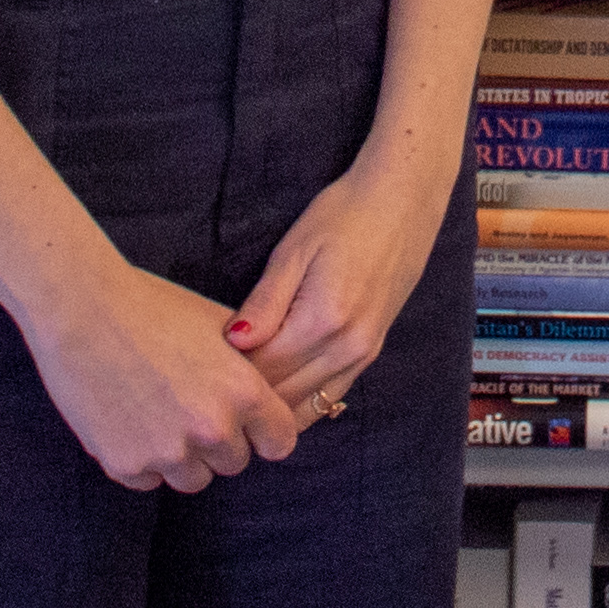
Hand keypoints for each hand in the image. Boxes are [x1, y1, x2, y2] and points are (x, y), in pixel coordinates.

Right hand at [16, 247, 304, 493]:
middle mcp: (212, 429)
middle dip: (219, 442)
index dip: (265, 431)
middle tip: (191, 407)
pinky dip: (143, 460)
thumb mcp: (218, 325)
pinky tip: (129, 420)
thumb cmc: (152, 307)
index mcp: (243, 392)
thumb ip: (247, 367)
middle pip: (234, 463)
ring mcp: (168, 452)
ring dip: (183, 457)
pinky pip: (149, 481)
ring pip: (193, 478)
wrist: (82, 309)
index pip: (280, 443)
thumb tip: (266, 391)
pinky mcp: (126, 465)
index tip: (250, 424)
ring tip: (159, 413)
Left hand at [226, 159, 452, 422]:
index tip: (205, 364)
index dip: (228, 374)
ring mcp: (363, 356)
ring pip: (307, 406)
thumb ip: (265, 302)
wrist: (403, 202)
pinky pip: (330, 397)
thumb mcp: (294, 249)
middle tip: (216, 384)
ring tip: (241, 393)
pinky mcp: (372, 353)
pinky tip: (277, 395)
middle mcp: (346, 349)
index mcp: (322, 321)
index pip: (261, 371)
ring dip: (273, 405)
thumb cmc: (344, 215)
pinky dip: (301, 403)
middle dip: (247, 396)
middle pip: (283, 396)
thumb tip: (233, 344)